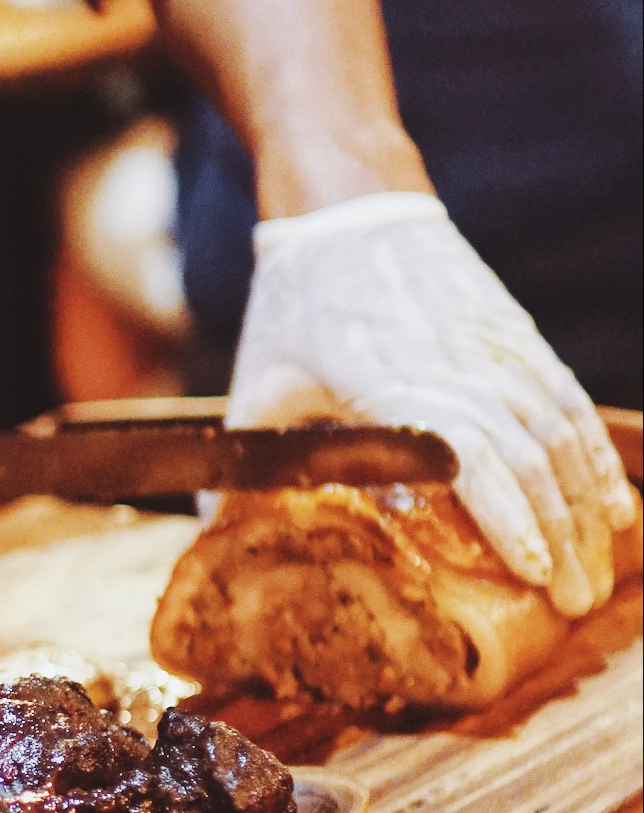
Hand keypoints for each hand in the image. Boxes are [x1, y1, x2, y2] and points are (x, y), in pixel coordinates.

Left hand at [228, 192, 633, 614]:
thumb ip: (243, 461)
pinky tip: (612, 510)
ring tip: (592, 575)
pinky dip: (595, 458)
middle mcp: (453, 358)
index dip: (506, 513)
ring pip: (559, 432)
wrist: (349, 208)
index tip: (530, 570)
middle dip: (557, 534)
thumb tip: (208, 533)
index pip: (467, 451)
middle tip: (569, 605)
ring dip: (584, 507)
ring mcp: (494, 345)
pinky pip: (570, 403)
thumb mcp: (258, 380)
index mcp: (384, 375)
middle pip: (526, 454)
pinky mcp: (518, 336)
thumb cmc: (295, 304)